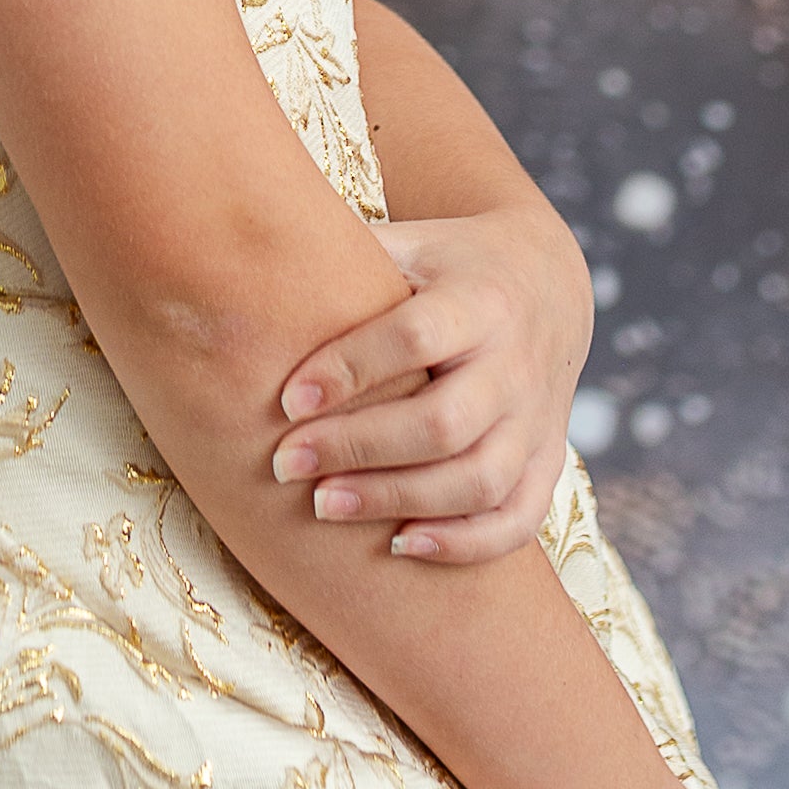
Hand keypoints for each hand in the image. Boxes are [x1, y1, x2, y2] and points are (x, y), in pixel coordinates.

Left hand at [269, 198, 592, 561]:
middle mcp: (517, 361)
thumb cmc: (446, 264)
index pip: (416, 337)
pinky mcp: (547, 460)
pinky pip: (517, 518)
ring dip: (398, 502)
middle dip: (359, 450)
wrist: (548, 284)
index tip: (285, 400)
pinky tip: (398, 547)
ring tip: (323, 505)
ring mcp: (537, 418)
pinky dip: (463, 543)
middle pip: (444, 422)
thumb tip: (240, 243)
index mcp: (480, 298)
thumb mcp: (408, 241)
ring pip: (479, 480)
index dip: (350, 370)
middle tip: (284, 463)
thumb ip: (342, 252)